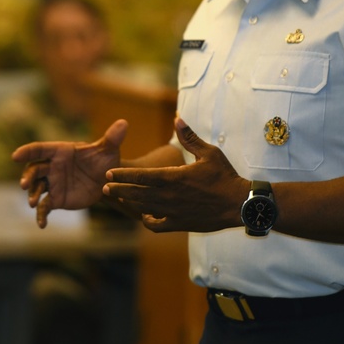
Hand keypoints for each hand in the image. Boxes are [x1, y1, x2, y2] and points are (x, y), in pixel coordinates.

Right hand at [12, 119, 127, 227]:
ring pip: (36, 188)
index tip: (15, 156)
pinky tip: (42, 224)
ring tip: (32, 203)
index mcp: (61, 151)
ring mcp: (53, 183)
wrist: (107, 181)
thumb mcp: (109, 150)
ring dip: (32, 194)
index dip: (27, 152)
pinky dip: (41, 215)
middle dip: (27, 176)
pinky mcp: (57, 198)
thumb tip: (124, 123)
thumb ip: (113, 138)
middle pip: (34, 169)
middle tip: (25, 185)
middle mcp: (53, 167)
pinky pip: (45, 206)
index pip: (40, 149)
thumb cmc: (105, 160)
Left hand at [103, 117, 246, 232]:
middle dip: (119, 190)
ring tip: (118, 198)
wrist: (238, 204)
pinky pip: (157, 225)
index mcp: (173, 178)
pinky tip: (145, 214)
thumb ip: (189, 137)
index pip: (141, 176)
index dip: (123, 176)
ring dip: (129, 203)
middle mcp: (169, 196)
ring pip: (143, 208)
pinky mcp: (180, 224)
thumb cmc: (224, 176)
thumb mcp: (208, 153)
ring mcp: (173, 212)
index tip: (109, 173)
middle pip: (136, 194)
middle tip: (105, 187)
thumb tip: (177, 119)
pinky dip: (148, 220)